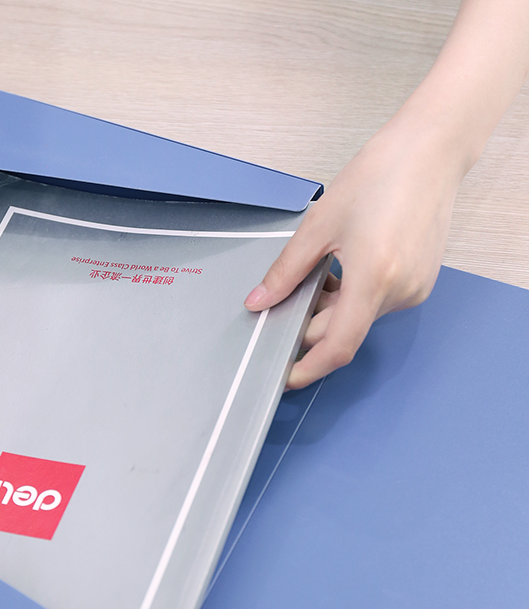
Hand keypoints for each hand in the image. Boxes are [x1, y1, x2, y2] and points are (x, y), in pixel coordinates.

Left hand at [244, 118, 463, 389]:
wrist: (431, 150)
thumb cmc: (379, 176)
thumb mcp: (318, 225)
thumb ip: (286, 272)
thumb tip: (258, 302)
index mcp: (374, 279)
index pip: (337, 347)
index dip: (307, 367)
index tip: (285, 376)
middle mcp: (400, 292)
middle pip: (343, 331)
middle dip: (311, 325)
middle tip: (286, 301)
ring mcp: (415, 289)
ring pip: (359, 318)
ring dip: (332, 308)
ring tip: (322, 269)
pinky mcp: (421, 282)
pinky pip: (377, 304)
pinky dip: (353, 297)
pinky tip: (344, 268)